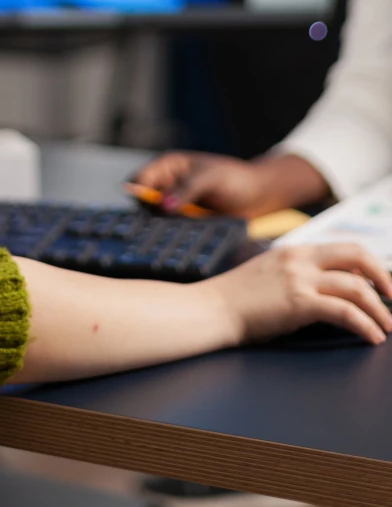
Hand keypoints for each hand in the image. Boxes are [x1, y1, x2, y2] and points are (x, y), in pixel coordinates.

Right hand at [134, 151, 328, 217]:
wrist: (260, 197)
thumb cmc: (235, 178)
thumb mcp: (211, 178)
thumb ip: (187, 189)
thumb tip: (164, 205)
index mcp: (168, 166)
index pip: (141, 179)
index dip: (139, 193)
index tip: (149, 210)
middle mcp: (168, 185)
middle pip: (144, 201)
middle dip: (149, 214)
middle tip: (161, 227)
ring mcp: (176, 206)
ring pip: (156, 219)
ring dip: (162, 227)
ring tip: (174, 235)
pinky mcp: (185, 223)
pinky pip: (171, 231)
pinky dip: (173, 236)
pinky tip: (181, 242)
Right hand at [208, 243, 391, 346]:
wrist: (212, 308)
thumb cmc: (236, 298)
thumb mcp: (269, 273)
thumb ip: (295, 273)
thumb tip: (323, 288)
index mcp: (295, 249)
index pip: (344, 248)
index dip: (370, 265)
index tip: (382, 284)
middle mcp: (301, 259)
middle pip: (357, 256)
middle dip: (383, 277)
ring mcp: (300, 279)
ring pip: (356, 287)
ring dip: (380, 309)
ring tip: (388, 327)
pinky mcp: (298, 302)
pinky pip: (344, 311)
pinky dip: (365, 325)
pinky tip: (373, 337)